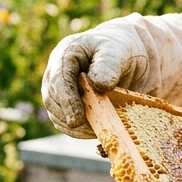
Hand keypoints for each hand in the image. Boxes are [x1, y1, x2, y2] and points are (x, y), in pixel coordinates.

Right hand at [40, 19, 149, 137]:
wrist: (129, 57)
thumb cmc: (122, 49)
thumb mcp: (119, 51)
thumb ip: (109, 64)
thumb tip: (97, 84)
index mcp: (67, 54)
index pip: (58, 79)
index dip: (66, 101)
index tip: (76, 120)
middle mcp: (57, 73)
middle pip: (53, 100)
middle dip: (70, 117)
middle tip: (94, 128)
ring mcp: (60, 91)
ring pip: (57, 116)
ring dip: (75, 128)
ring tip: (99, 130)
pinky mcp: (68, 106)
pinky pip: (67, 124)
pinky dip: (81, 132)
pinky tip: (98, 132)